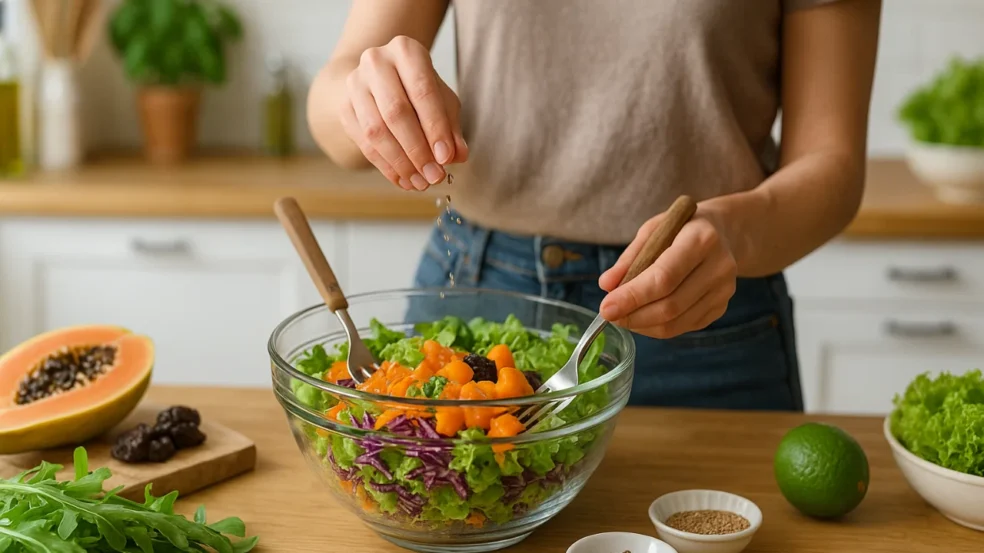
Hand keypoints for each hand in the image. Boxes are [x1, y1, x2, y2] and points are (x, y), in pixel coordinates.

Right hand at [339, 35, 467, 190]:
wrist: (380, 79)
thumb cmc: (419, 89)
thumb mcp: (442, 100)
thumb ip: (451, 127)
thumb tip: (458, 155)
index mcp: (406, 50)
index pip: (423, 92)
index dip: (436, 128)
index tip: (446, 159)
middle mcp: (376, 61)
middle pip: (396, 112)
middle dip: (417, 150)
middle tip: (434, 176)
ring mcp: (355, 84)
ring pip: (376, 131)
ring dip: (400, 163)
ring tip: (420, 183)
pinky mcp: (344, 107)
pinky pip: (364, 143)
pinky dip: (386, 166)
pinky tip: (403, 180)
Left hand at [598, 207, 737, 338]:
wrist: (724, 233)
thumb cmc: (682, 229)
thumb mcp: (654, 230)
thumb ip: (630, 258)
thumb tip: (606, 285)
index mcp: (701, 239)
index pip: (664, 277)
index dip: (633, 297)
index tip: (606, 308)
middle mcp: (719, 267)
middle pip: (670, 305)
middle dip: (634, 316)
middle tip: (609, 315)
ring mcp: (724, 290)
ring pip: (676, 322)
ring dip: (642, 325)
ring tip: (623, 317)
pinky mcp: (721, 307)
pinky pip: (684, 327)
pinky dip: (657, 328)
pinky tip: (643, 318)